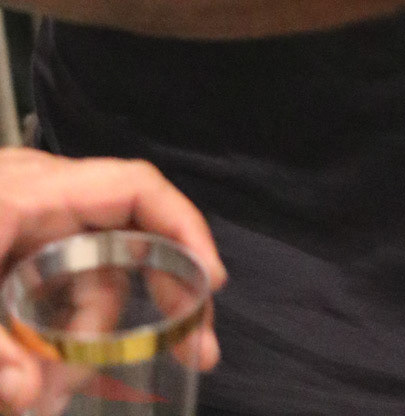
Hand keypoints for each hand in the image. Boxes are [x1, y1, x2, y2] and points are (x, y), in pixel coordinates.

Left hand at [0, 150, 225, 415]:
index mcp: (29, 192)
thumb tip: (31, 393)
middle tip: (194, 354)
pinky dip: (60, 331)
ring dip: (91, 333)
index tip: (209, 286)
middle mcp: (39, 199)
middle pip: (127, 236)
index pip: (133, 188)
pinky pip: (57, 287)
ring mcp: (25, 225)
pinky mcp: (9, 252)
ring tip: (54, 389)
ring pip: (91, 276)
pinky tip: (40, 374)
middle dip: (158, 294)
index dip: (182, 228)